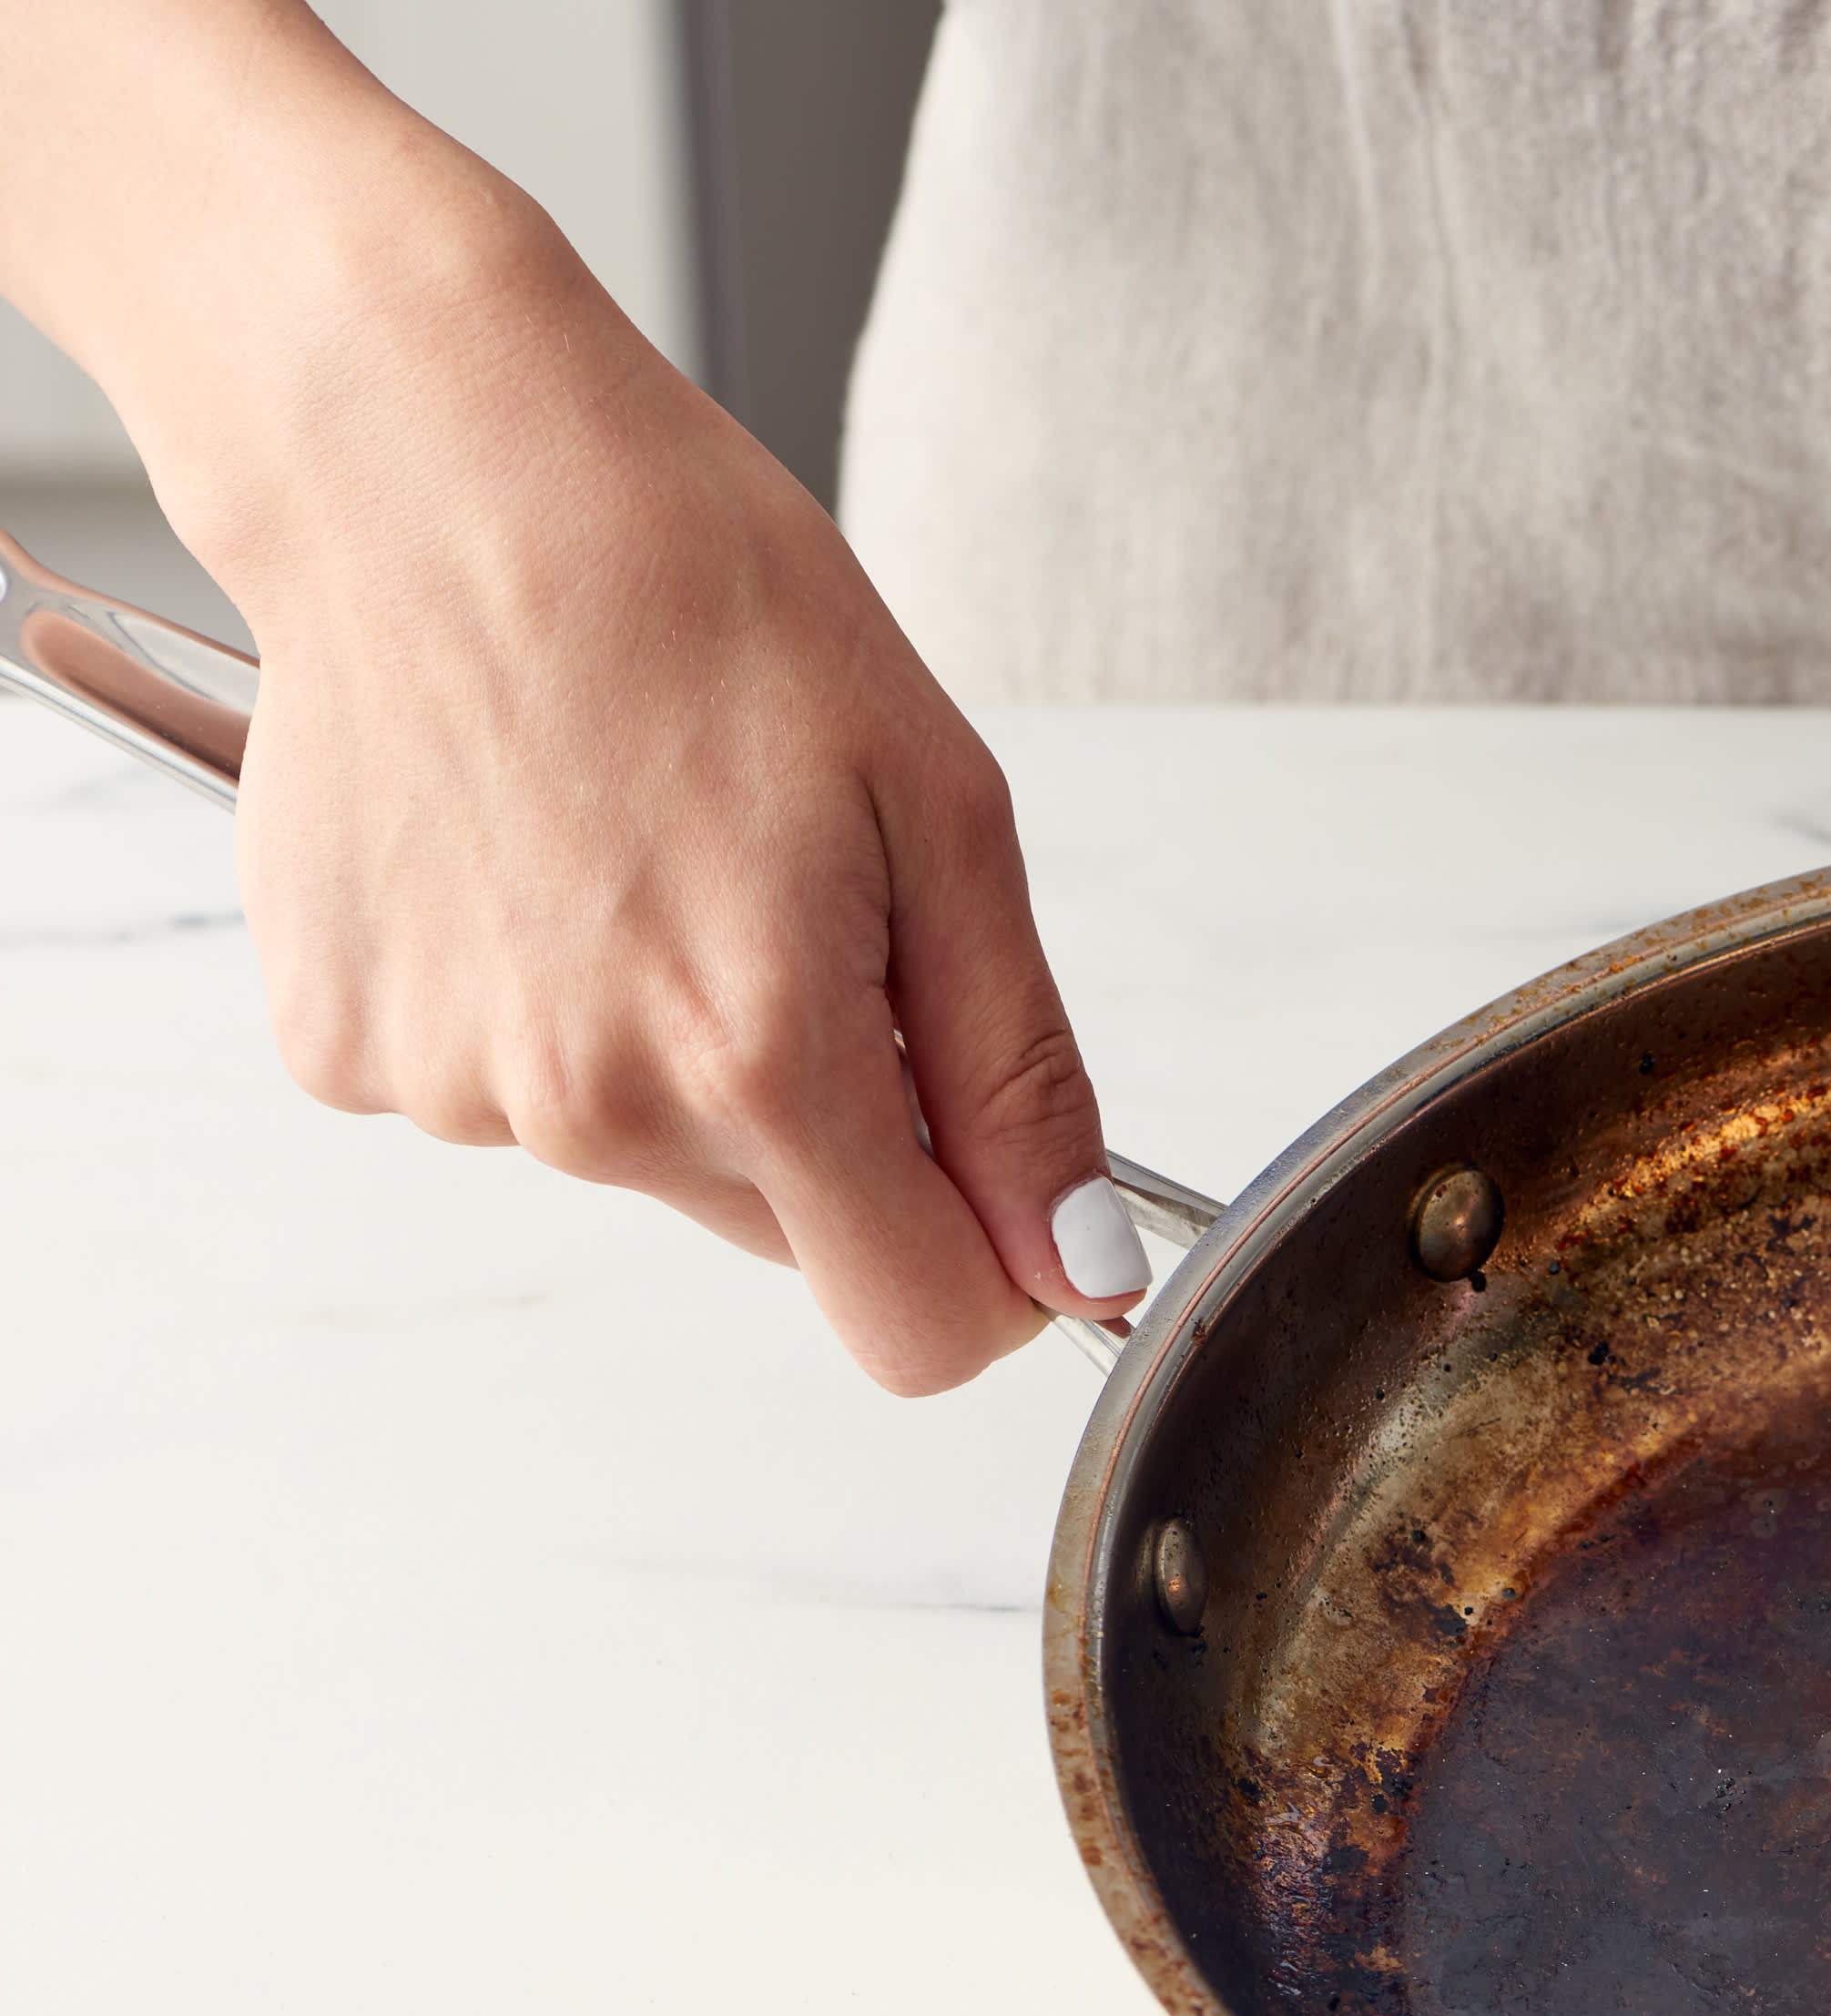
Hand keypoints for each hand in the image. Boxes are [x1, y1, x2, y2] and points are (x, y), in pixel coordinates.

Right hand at [200, 220, 1135, 1392]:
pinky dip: (540, 1003)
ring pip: (648, 1156)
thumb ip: (1017, 1073)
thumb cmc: (696, 592)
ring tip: (643, 850)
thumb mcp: (941, 811)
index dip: (987, 1267)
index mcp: (761, 1055)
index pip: (918, 1328)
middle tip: (791, 906)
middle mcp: (593, 1106)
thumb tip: (1079, 1263)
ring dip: (680, 1048)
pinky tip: (531, 857)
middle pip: (792, 1234)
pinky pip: (504, 1087)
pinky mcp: (341, 1044)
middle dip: (833, 1116)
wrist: (430, 462)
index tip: (987, 1164)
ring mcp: (450, 1085)